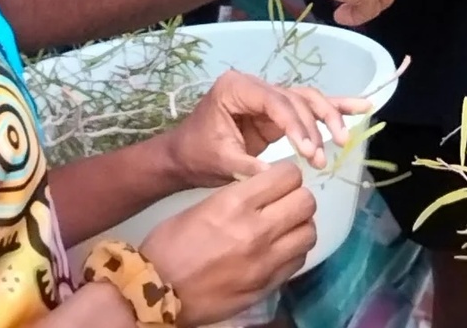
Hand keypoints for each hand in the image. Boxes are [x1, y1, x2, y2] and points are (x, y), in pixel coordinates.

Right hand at [142, 162, 316, 327]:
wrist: (156, 291)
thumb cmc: (171, 242)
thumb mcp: (204, 206)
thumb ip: (239, 198)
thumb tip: (265, 193)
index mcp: (236, 203)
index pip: (289, 176)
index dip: (287, 175)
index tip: (279, 180)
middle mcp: (257, 230)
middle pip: (306, 202)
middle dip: (298, 198)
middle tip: (284, 202)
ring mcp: (266, 262)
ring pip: (309, 232)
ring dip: (299, 226)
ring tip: (284, 227)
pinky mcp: (267, 286)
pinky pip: (299, 261)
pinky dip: (294, 252)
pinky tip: (278, 250)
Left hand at [165, 69, 369, 185]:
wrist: (183, 156)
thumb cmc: (197, 154)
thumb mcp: (220, 161)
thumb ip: (248, 166)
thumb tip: (277, 176)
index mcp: (236, 88)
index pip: (274, 101)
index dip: (295, 125)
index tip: (309, 151)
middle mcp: (255, 85)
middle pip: (295, 98)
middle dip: (313, 125)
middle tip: (321, 156)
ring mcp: (268, 97)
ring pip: (306, 99)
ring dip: (328, 117)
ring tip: (343, 137)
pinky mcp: (277, 112)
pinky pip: (307, 107)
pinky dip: (333, 108)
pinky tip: (360, 107)